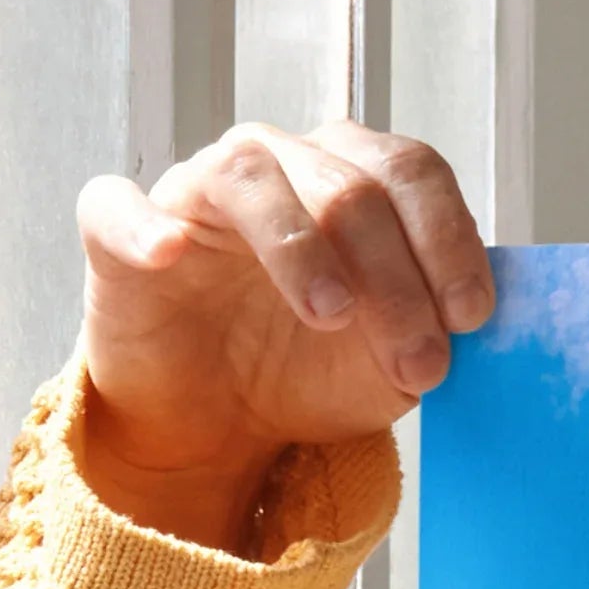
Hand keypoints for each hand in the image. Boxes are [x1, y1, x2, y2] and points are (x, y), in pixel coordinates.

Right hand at [72, 122, 492, 552]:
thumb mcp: (392, 364)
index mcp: (353, 179)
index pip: (411, 173)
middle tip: (419, 362)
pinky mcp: (119, 231)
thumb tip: (468, 323)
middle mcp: (279, 165)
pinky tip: (170, 254)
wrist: (219, 422)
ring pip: (250, 176)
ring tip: (332, 315)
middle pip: (348, 185)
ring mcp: (197, 191)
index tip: (470, 317)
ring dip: (301, 247)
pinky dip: (144, 225)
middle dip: (396, 278)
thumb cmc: (307, 371)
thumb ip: (433, 332)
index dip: (448, 239)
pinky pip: (118, 206)